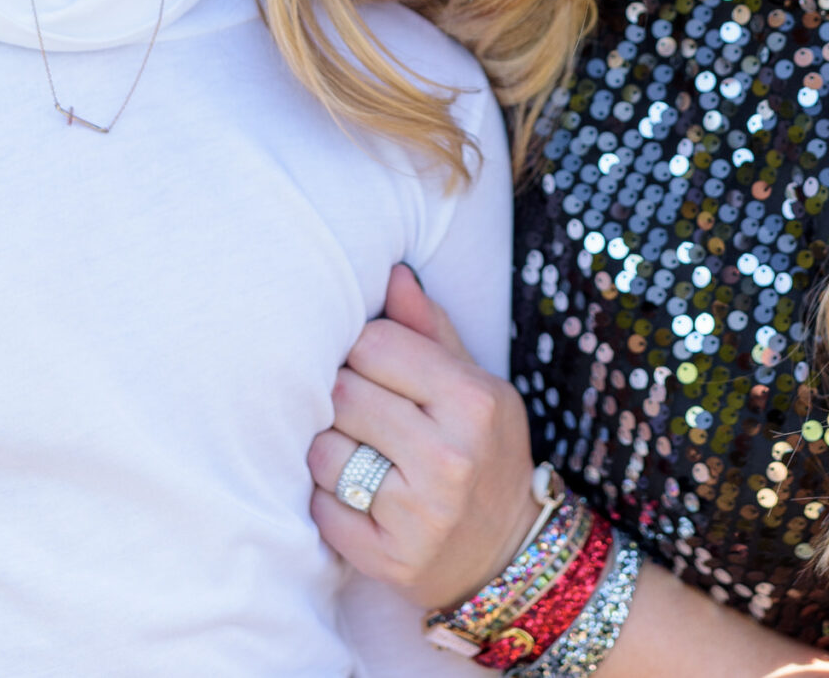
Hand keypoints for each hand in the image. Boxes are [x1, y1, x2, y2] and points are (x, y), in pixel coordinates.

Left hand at [308, 264, 542, 608]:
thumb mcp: (476, 384)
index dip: (358, 350)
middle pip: (341, 394)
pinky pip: (320, 508)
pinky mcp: (389, 557)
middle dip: (339, 397)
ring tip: (357, 451)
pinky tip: (355, 495)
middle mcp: (449, 457)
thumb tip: (391, 272)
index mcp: (472, 401)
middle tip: (357, 410)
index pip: (372, 344)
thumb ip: (428, 329)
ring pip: (323, 451)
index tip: (368, 367)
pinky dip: (325, 498)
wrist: (508, 552)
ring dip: (327, 447)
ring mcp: (419, 513)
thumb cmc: (484, 451)